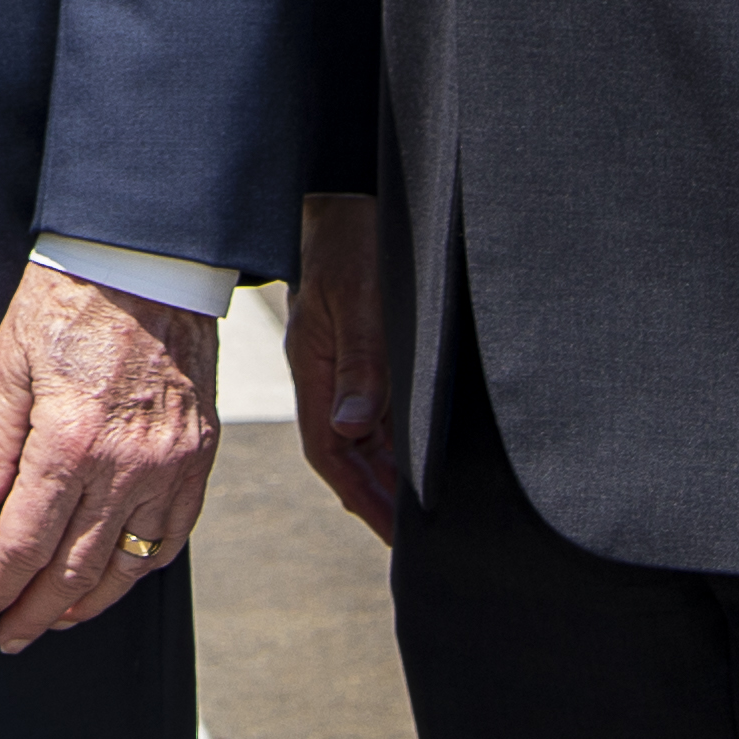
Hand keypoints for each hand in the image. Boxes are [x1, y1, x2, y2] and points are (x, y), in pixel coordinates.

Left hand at [0, 259, 218, 648]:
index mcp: (69, 443)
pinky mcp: (200, 457)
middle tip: (9, 636)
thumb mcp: (9, 365)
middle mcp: (126, 466)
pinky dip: (142, 568)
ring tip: (55, 620)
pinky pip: (172, 536)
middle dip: (35, 612)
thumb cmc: (68, 302)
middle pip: (74, 569)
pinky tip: (115, 578)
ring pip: (128, 565)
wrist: (146, 261)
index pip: (26, 542)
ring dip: (87, 603)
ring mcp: (170, 466)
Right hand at [287, 191, 401, 541]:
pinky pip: (374, 412)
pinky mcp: (361, 354)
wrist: (339, 196)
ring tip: (422, 515)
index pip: (333, 452)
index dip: (363, 498)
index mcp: (316, 369)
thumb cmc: (348, 238)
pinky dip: (394, 444)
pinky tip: (417, 460)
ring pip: (363, 439)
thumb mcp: (356, 298)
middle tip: (416, 542)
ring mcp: (343, 367)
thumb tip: (355, 426)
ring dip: (388, 475)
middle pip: (349, 455)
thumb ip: (360, 363)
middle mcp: (328, 377)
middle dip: (378, 500)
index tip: (393, 536)